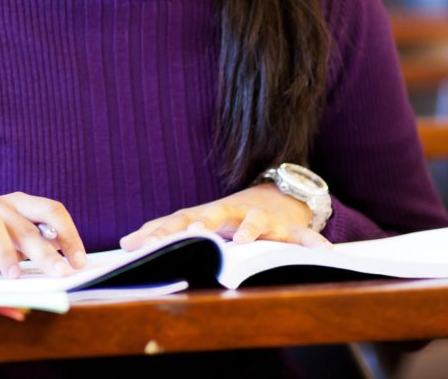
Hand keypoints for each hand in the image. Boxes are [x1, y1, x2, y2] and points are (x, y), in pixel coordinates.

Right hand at [0, 192, 88, 279]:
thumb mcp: (11, 243)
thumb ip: (33, 249)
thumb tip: (63, 267)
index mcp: (19, 204)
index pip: (51, 210)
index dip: (69, 234)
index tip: (79, 262)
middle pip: (25, 225)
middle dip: (45, 251)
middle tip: (59, 273)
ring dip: (5, 252)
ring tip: (15, 276)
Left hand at [119, 185, 331, 250]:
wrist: (277, 194)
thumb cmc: (229, 215)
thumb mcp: (198, 220)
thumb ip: (165, 230)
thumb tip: (125, 243)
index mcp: (206, 214)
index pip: (177, 221)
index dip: (158, 232)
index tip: (137, 245)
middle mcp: (230, 212)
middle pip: (211, 215)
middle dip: (200, 225)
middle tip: (190, 235)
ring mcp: (260, 217)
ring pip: (254, 221)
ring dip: (250, 229)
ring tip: (246, 241)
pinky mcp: (288, 226)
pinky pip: (301, 237)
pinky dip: (312, 243)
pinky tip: (323, 253)